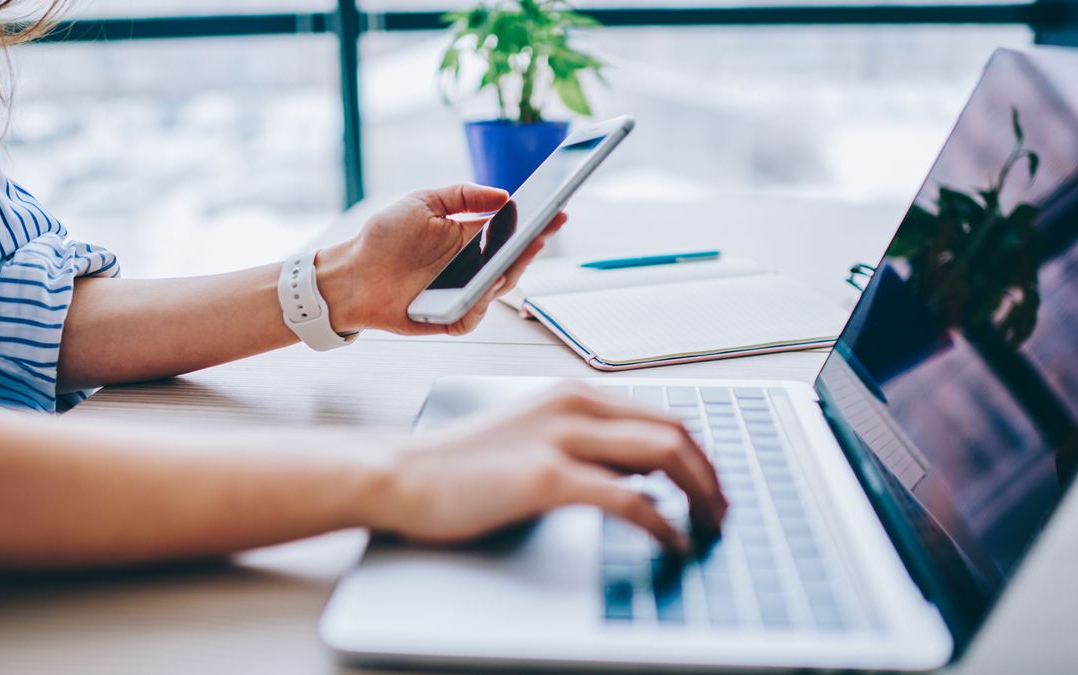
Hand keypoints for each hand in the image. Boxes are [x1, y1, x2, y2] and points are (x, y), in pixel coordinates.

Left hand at [316, 184, 565, 335]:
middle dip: (532, 245)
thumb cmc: (384, 238)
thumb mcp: (423, 202)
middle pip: (513, 260)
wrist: (352, 273)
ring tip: (521, 252)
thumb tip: (503, 195)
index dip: (536, 222)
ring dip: (511, 271)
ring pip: (499, 288)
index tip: (556, 209)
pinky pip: (474, 314)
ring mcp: (464, 293)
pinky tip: (486, 287)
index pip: (512, 231)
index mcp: (470, 238)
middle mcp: (472, 267)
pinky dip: (482, 303)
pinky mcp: (451, 317)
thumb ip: (463, 195)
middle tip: (544, 231)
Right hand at [365, 382, 728, 552]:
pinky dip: (663, 523)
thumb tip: (641, 471)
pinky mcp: (547, 477)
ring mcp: (562, 438)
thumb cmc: (461, 464)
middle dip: (711, 473)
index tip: (712, 486)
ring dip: (700, 494)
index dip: (699, 453)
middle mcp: (575, 406)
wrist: (403, 474)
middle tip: (722, 510)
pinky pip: (629, 498)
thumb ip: (586, 444)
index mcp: (574, 395)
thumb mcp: (534, 436)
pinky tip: (672, 542)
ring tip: (709, 526)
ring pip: (664, 455)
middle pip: (675, 431)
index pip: (662, 415)